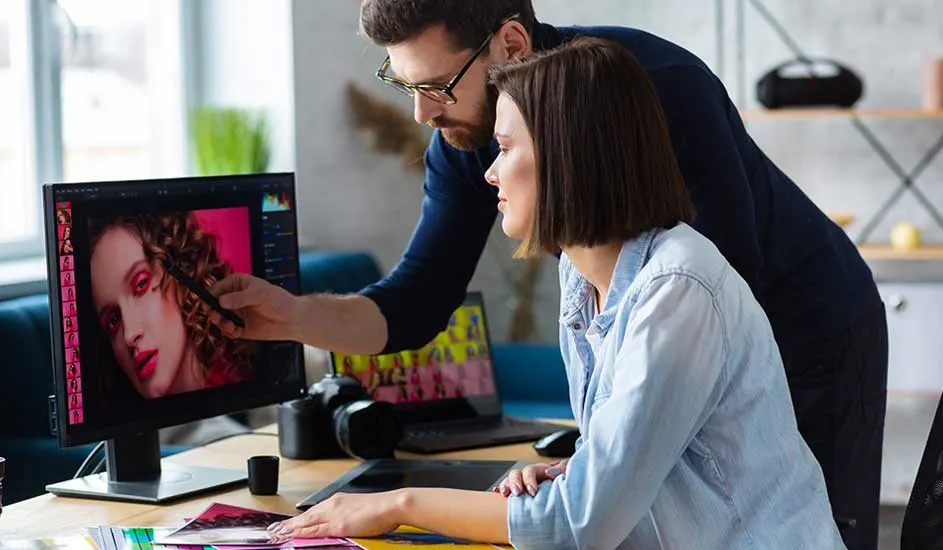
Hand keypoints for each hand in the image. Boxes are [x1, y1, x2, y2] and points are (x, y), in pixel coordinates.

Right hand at [209, 274, 300, 340]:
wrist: (292, 320)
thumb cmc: (279, 301)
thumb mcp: (260, 294)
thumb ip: (240, 298)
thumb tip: (221, 301)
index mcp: (236, 284)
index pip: (217, 288)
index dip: (210, 296)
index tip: (209, 304)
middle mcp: (233, 298)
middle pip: (213, 304)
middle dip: (213, 311)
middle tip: (217, 316)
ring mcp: (235, 313)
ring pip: (218, 318)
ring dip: (220, 323)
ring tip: (229, 325)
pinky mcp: (239, 327)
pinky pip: (227, 330)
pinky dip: (229, 332)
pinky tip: (236, 331)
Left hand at [267, 492, 399, 539]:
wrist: (391, 505)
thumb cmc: (381, 509)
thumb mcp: (359, 510)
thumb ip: (347, 517)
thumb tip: (342, 524)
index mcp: (338, 501)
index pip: (313, 511)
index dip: (299, 519)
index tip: (287, 524)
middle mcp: (333, 505)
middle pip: (306, 516)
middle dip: (289, 524)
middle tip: (273, 529)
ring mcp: (335, 515)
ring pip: (307, 522)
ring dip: (291, 528)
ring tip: (277, 533)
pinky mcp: (339, 525)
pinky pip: (317, 530)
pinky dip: (304, 533)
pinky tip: (294, 536)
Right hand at [494, 460, 567, 496]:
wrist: (568, 492)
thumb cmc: (566, 481)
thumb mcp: (567, 472)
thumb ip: (562, 469)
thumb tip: (549, 473)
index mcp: (540, 470)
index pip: (530, 470)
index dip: (529, 480)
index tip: (533, 492)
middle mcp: (529, 476)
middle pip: (516, 474)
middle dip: (514, 483)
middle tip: (517, 493)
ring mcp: (523, 483)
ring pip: (509, 480)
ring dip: (505, 485)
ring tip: (504, 494)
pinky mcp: (520, 493)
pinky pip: (507, 489)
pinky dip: (500, 490)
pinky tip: (496, 494)